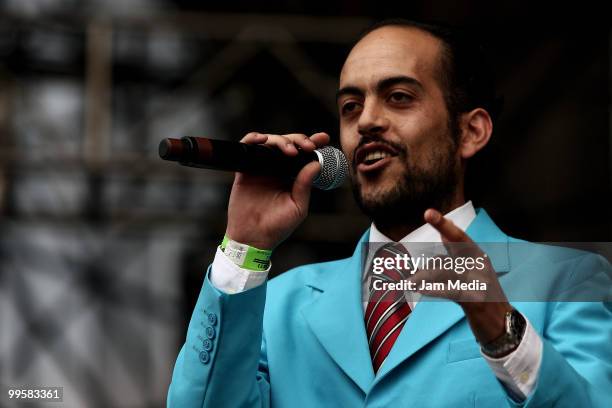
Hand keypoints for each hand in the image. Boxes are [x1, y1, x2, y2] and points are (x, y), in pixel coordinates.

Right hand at [225, 132, 329, 249]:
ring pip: (270, 143)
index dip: (313, 143)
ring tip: (290, 150)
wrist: (252, 238)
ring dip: (280, 140)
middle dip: (299, 140)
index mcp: (291, 177)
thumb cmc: (277, 227)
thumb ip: (304, 185)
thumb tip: (315, 164)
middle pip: (287, 144)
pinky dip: (253, 139)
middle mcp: (276, 169)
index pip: (304, 155)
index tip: (324, 138)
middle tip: (307, 145)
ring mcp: (260, 168)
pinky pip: (247, 148)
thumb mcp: (297, 206)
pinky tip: (262, 140)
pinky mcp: (244, 170)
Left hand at [409, 208, 512, 343]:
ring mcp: (480, 282)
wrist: (502, 326)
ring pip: (448, 270)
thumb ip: (457, 255)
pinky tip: (420, 289)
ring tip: (411, 284)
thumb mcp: (470, 273)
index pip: (459, 237)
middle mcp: (480, 265)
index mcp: (477, 256)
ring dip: (426, 276)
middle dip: (441, 238)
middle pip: (457, 248)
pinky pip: (451, 290)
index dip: (444, 224)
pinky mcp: (476, 300)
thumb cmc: (481, 297)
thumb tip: (442, 236)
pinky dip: (434, 289)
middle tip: (425, 227)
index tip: (429, 213)